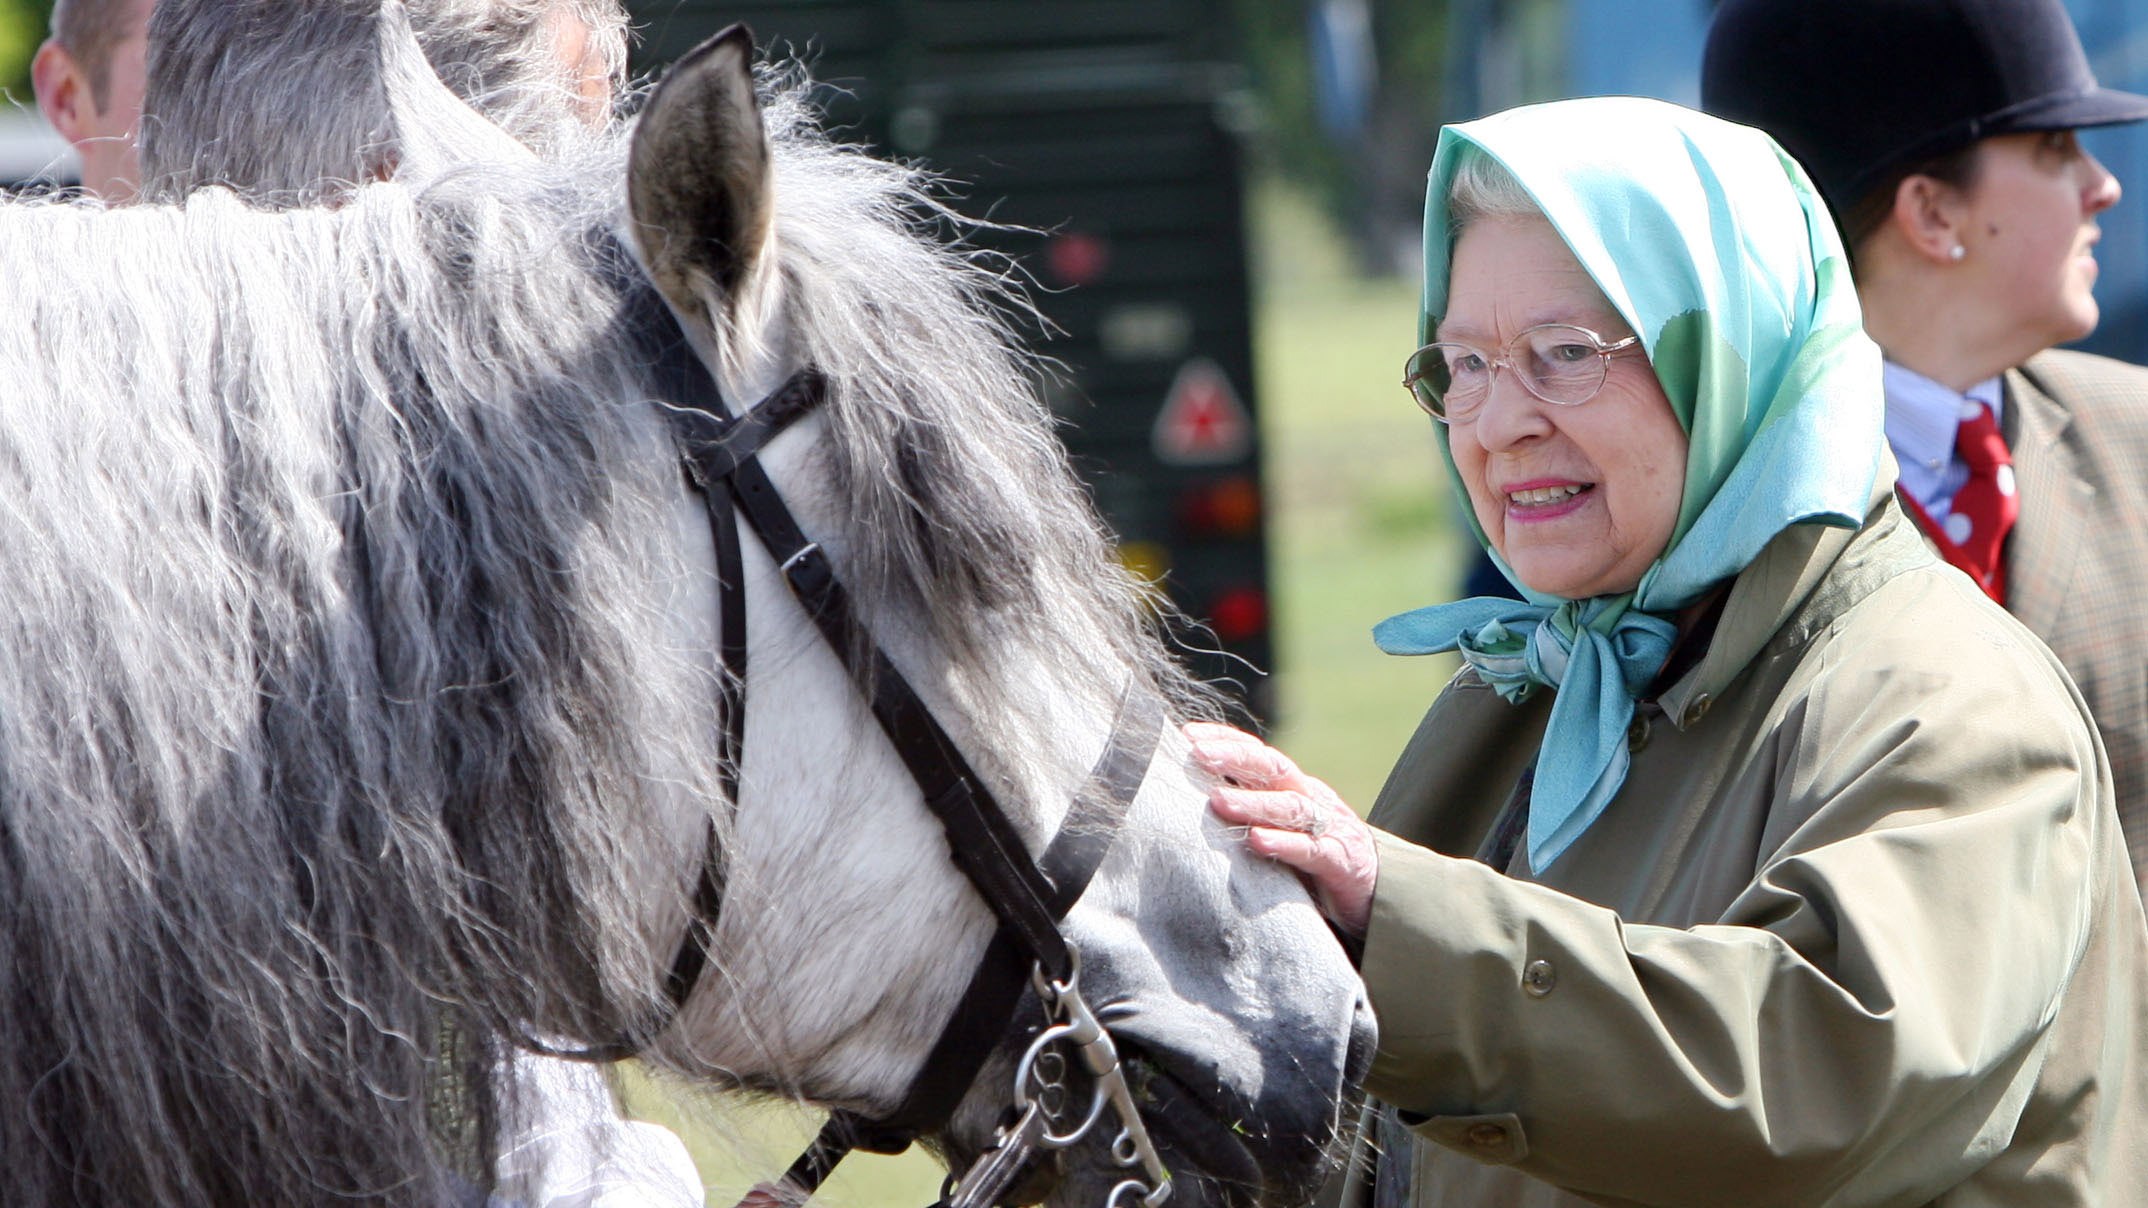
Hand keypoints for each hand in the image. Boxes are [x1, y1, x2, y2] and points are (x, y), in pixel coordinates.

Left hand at [1186, 721, 1375, 936]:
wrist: (1379, 893)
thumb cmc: (1314, 861)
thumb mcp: (1281, 829)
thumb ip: (1248, 814)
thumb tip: (1190, 799)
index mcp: (1294, 788)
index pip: (1258, 754)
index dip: (1225, 740)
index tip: (1186, 735)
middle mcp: (1312, 799)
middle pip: (1273, 768)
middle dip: (1234, 757)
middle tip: (1197, 753)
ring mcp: (1330, 829)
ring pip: (1291, 807)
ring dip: (1253, 802)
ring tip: (1217, 800)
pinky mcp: (1341, 862)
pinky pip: (1312, 850)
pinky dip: (1284, 844)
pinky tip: (1257, 842)